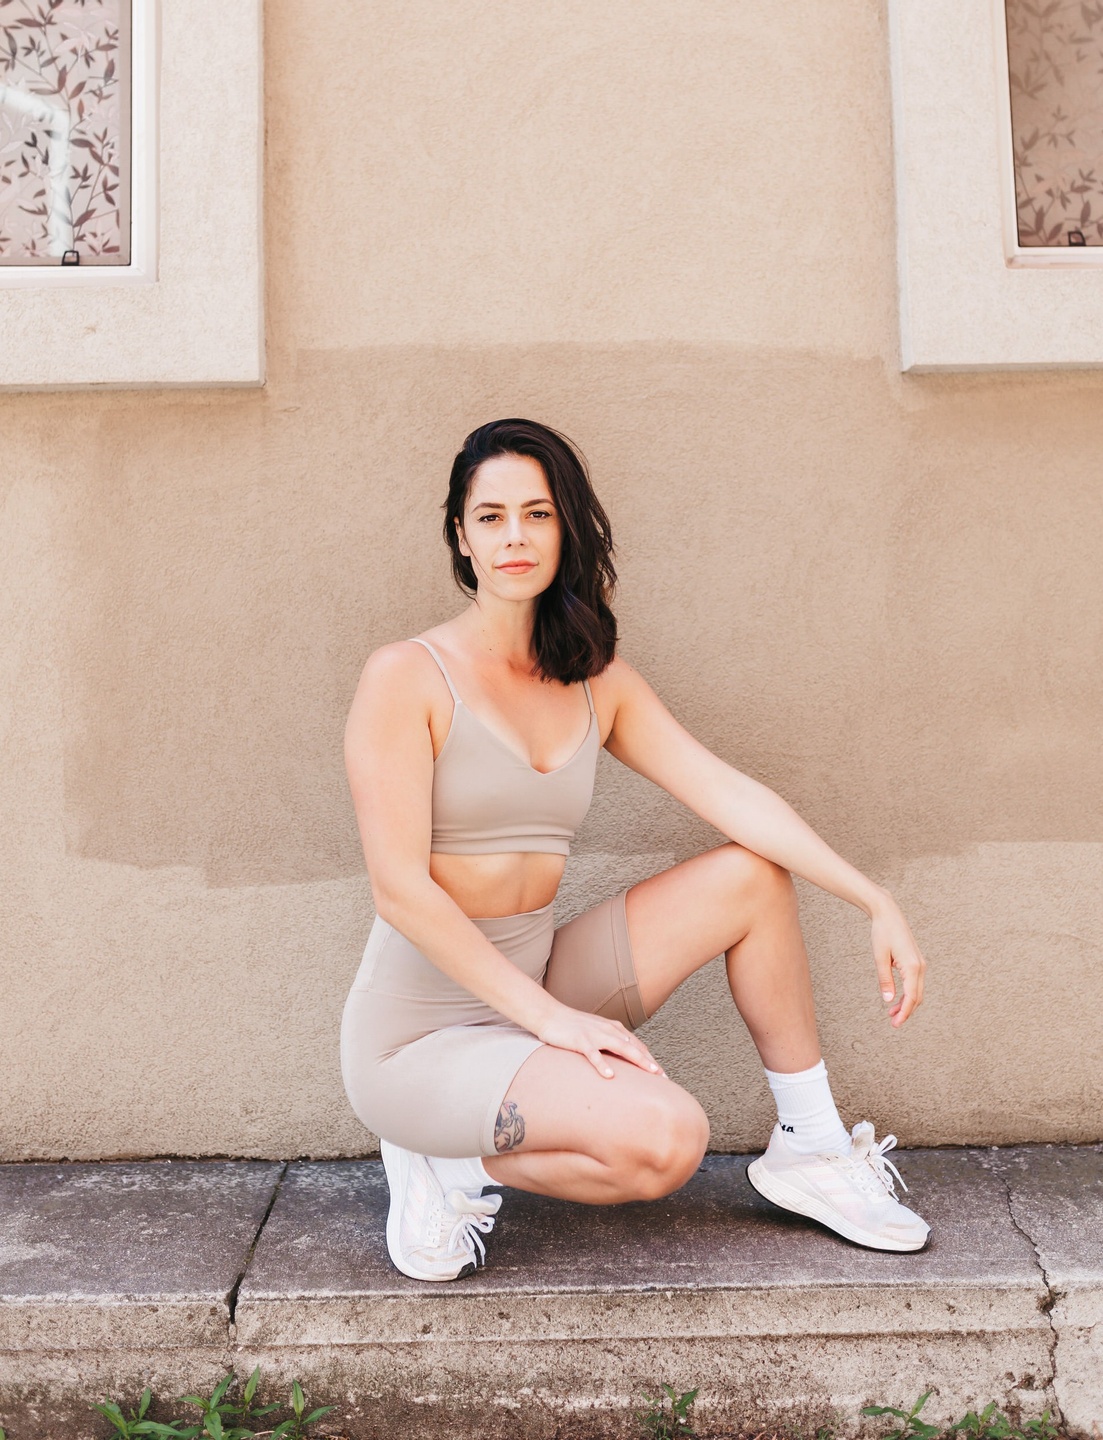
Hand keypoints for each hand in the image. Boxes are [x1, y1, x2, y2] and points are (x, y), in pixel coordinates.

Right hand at [536, 1004, 664, 1078]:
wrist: (550, 1015)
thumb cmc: (574, 1027)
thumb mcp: (597, 1032)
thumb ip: (611, 1043)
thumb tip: (625, 1057)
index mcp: (614, 1029)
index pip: (638, 1046)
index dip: (651, 1060)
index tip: (663, 1075)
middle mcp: (608, 1030)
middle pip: (635, 1047)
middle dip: (651, 1062)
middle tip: (664, 1078)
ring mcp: (594, 1034)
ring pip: (621, 1047)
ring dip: (637, 1060)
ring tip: (650, 1073)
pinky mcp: (580, 1041)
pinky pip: (593, 1054)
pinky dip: (602, 1064)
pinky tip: (610, 1076)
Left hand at [870, 895, 926, 1026]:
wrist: (888, 914)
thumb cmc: (882, 933)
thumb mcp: (879, 957)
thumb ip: (884, 979)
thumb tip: (888, 1000)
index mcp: (912, 967)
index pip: (911, 997)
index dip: (904, 1013)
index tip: (896, 1024)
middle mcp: (920, 966)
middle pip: (917, 997)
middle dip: (906, 1011)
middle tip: (893, 1023)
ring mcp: (920, 964)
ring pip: (917, 991)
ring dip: (907, 1004)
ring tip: (892, 1014)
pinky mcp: (916, 961)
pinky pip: (915, 983)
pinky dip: (908, 993)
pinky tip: (896, 999)